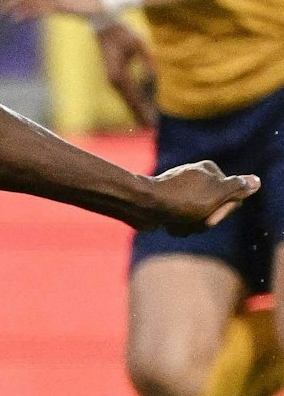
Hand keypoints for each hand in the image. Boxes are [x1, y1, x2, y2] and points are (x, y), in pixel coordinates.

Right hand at [95, 22, 157, 128]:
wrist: (103, 26)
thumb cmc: (121, 33)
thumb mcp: (139, 45)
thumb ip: (147, 62)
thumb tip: (153, 78)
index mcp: (120, 75)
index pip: (135, 97)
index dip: (144, 111)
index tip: (151, 124)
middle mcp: (114, 81)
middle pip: (130, 102)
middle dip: (140, 115)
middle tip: (151, 128)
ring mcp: (111, 80)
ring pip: (126, 99)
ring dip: (136, 109)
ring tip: (146, 120)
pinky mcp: (112, 76)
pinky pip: (124, 92)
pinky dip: (132, 100)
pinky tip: (138, 105)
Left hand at [135, 162, 259, 236]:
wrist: (140, 206)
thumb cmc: (180, 200)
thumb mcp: (215, 194)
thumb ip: (237, 188)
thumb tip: (254, 181)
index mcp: (210, 170)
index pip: (233, 197)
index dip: (223, 212)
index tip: (210, 216)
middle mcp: (196, 178)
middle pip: (215, 209)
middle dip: (205, 220)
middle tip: (191, 219)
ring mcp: (181, 191)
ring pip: (198, 218)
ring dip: (190, 225)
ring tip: (177, 222)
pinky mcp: (168, 204)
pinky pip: (182, 221)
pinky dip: (177, 226)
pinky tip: (167, 225)